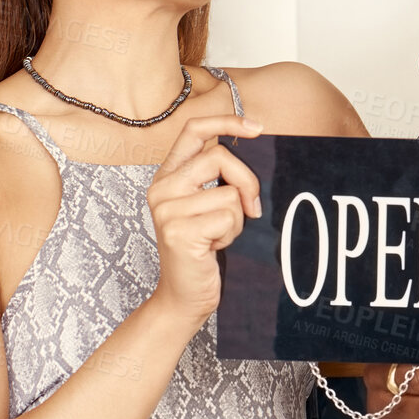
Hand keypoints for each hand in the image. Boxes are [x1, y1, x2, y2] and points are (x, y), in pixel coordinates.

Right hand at [146, 114, 263, 327]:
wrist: (184, 296)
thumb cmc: (203, 249)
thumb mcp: (208, 205)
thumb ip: (219, 178)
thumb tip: (257, 148)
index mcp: (167, 176)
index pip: (194, 129)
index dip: (227, 121)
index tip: (258, 128)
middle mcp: (161, 188)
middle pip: (220, 157)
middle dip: (247, 181)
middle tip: (252, 209)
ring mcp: (166, 209)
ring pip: (229, 193)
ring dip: (236, 219)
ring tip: (218, 236)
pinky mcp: (178, 231)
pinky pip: (228, 217)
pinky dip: (231, 234)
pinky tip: (214, 248)